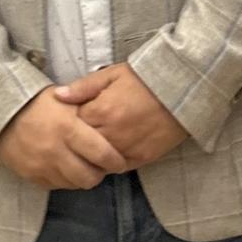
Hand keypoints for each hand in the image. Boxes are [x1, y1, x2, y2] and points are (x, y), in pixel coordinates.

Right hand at [0, 88, 128, 189]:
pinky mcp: (31, 176)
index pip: (102, 154)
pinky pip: (56, 185)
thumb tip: (111, 119)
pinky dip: (64, 179)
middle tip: (101, 165)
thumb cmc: (36, 103)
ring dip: (82, 177)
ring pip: (74, 184)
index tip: (120, 160)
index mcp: (68, 128)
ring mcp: (42, 166)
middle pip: (89, 177)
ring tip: (82, 164)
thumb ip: (86, 109)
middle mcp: (56, 150)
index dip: (116, 160)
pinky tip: (64, 166)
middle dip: (100, 173)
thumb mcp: (64, 98)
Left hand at [52, 64, 188, 169]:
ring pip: (100, 161)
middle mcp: (112, 133)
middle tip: (82, 133)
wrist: (183, 88)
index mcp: (102, 111)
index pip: (73, 126)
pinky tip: (111, 152)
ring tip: (95, 144)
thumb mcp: (112, 74)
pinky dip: (113, 162)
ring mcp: (128, 148)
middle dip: (81, 141)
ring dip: (95, 155)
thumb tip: (58, 96)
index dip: (72, 122)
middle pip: (84, 147)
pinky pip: (120, 166)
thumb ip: (83, 87)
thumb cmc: (145, 78)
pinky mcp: (143, 157)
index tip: (74, 118)